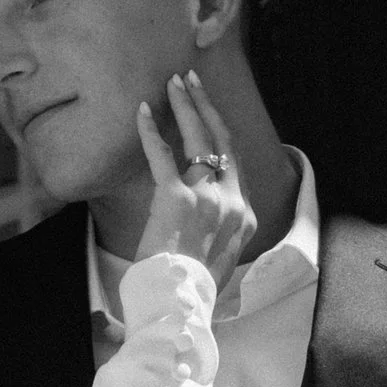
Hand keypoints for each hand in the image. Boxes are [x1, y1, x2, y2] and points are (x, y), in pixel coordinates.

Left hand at [133, 71, 254, 287]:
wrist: (180, 306)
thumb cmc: (193, 289)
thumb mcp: (222, 261)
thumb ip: (222, 234)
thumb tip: (210, 225)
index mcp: (246, 216)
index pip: (236, 163)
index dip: (222, 133)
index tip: (209, 113)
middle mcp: (233, 202)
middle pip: (223, 140)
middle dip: (207, 105)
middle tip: (192, 80)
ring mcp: (207, 197)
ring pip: (199, 138)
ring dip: (185, 106)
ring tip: (173, 83)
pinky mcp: (176, 197)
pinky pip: (162, 154)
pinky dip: (150, 130)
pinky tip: (141, 111)